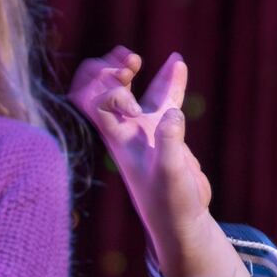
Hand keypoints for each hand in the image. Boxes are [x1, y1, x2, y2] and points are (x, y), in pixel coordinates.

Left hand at [68, 48, 244, 276]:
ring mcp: (144, 128)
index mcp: (117, 138)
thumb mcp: (171, 174)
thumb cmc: (170, 202)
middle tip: (130, 63)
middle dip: (108, 70)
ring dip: (129, 68)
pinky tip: (178, 61)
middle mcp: (125, 129)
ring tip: (135, 57)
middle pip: (100, 90)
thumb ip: (171, 143)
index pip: (93, 102)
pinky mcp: (165, 131)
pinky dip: (169, 79)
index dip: (108, 90)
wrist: (183, 219)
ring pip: (131, 90)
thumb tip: (174, 114)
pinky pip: (163, 98)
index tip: (131, 101)